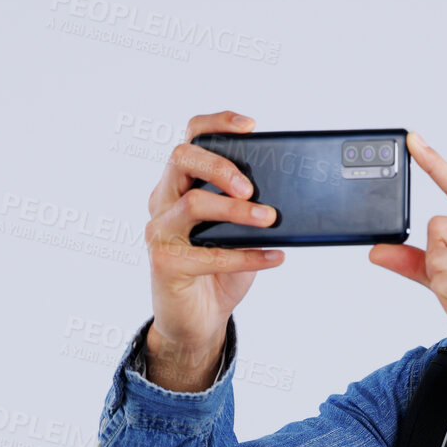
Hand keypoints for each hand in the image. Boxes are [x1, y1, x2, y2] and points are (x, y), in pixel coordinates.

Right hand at [140, 110, 283, 389]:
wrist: (196, 321)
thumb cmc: (217, 271)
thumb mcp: (237, 231)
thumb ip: (247, 206)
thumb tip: (286, 190)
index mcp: (179, 185)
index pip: (191, 139)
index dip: (218, 124)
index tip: (251, 126)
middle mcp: (163, 202)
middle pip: (182, 158)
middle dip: (221, 166)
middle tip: (252, 187)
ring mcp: (160, 232)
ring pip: (193, 203)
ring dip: (236, 210)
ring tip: (269, 218)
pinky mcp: (165, 263)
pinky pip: (208, 254)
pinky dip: (247, 255)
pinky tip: (275, 257)